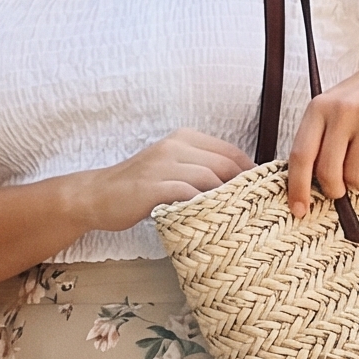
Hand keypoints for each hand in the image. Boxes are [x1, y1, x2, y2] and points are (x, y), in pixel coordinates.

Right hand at [82, 129, 250, 232]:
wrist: (97, 195)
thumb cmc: (138, 188)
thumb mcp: (171, 169)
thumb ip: (199, 170)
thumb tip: (237, 186)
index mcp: (184, 138)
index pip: (230, 151)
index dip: (251, 172)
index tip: (262, 192)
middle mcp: (175, 146)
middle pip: (225, 163)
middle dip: (245, 186)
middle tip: (258, 209)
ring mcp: (163, 164)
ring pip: (210, 176)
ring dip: (228, 197)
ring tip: (240, 217)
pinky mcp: (153, 186)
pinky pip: (189, 193)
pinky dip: (205, 205)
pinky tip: (213, 220)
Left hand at [286, 51, 358, 216]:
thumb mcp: (331, 109)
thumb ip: (317, 140)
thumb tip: (303, 187)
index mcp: (319, 108)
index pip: (300, 155)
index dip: (297, 187)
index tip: (298, 210)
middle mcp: (342, 111)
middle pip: (328, 172)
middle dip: (333, 190)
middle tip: (339, 190)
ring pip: (356, 176)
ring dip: (358, 183)